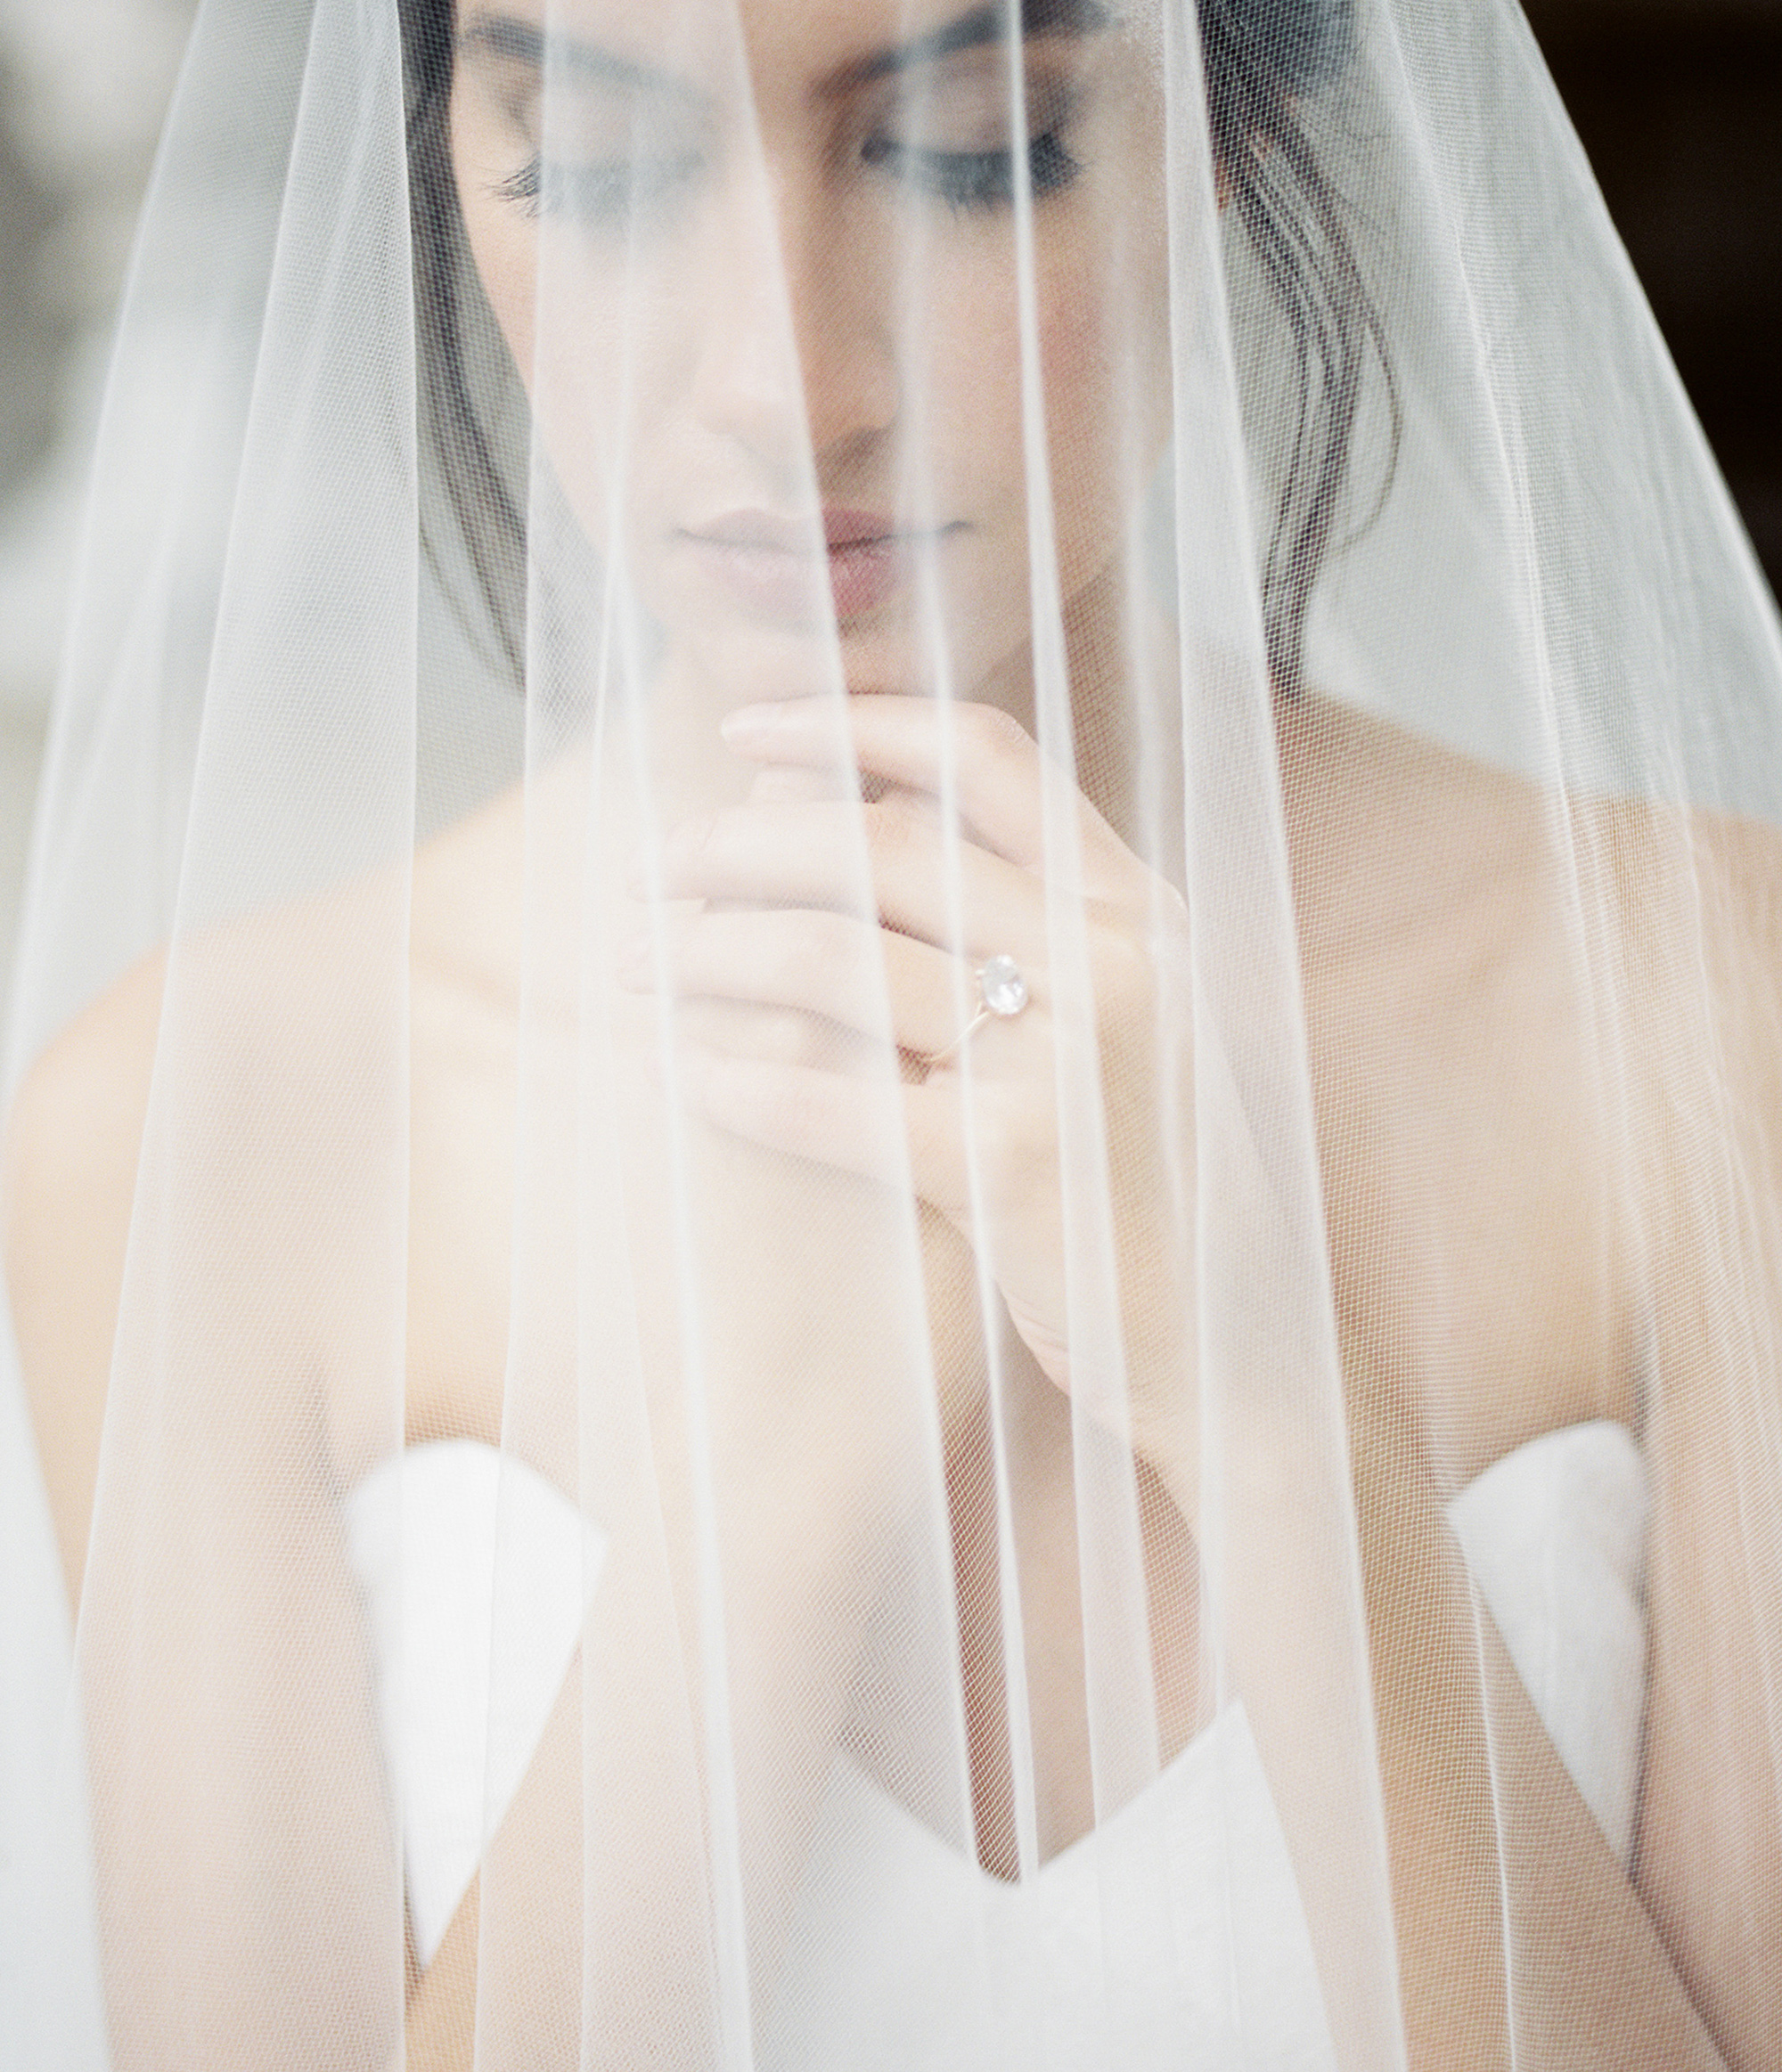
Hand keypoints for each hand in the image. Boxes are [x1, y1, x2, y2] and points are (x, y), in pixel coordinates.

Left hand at [621, 694, 1196, 1490]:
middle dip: (736, 842)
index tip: (747, 728)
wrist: (1224, 1349)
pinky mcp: (1011, 1168)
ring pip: (833, 959)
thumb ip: (1032, 921)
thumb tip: (860, 820)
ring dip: (706, 951)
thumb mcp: (1124, 1020)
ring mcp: (1066, 1061)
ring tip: (632, 964)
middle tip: (649, 868)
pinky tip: (671, 1069)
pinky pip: (828, 1102)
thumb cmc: (1144, 1179)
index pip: (984, 756)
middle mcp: (1111, 961)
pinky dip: (732, 1078)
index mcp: (1136, 907)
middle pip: (880, 844)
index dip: (852, 722)